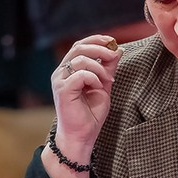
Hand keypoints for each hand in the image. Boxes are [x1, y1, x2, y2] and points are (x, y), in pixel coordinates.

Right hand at [43, 35, 121, 177]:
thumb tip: (118, 49)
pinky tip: (98, 87)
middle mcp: (61, 72)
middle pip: (79, 47)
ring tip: (108, 81)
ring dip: (99, 67)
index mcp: (69, 70)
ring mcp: (59, 80)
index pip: (80, 45)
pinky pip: (80, 74)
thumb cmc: (90, 115)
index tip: (112, 42)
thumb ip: (108, 68)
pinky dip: (93, 78)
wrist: (81, 136)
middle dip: (100, 48)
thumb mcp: (103, 87)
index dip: (96, 40)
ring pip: (80, 59)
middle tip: (114, 56)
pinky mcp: (62, 90)